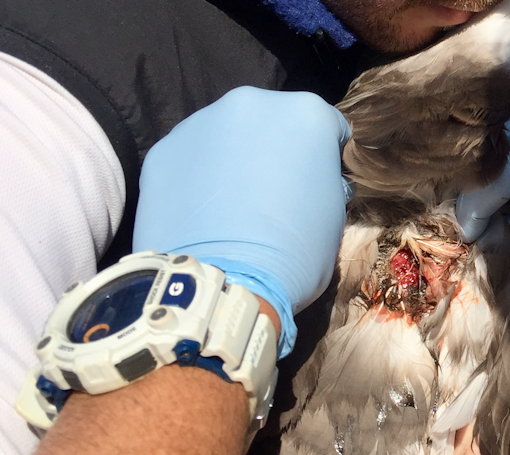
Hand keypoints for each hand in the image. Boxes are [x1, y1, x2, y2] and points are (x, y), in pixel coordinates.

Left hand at [134, 87, 350, 355]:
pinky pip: (190, 159)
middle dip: (276, 151)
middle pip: (272, 122)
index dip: (327, 160)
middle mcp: (253, 103)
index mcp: (306, 115)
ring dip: (234, 160)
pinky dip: (197, 178)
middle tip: (274, 195)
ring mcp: (201, 121)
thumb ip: (325, 182)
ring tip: (232, 207)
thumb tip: (317, 180)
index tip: (320, 186)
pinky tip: (201, 214)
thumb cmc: (295, 253)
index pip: (329, 129)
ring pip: (227, 136)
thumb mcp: (334, 217)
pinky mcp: (163, 149)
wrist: (224, 283)